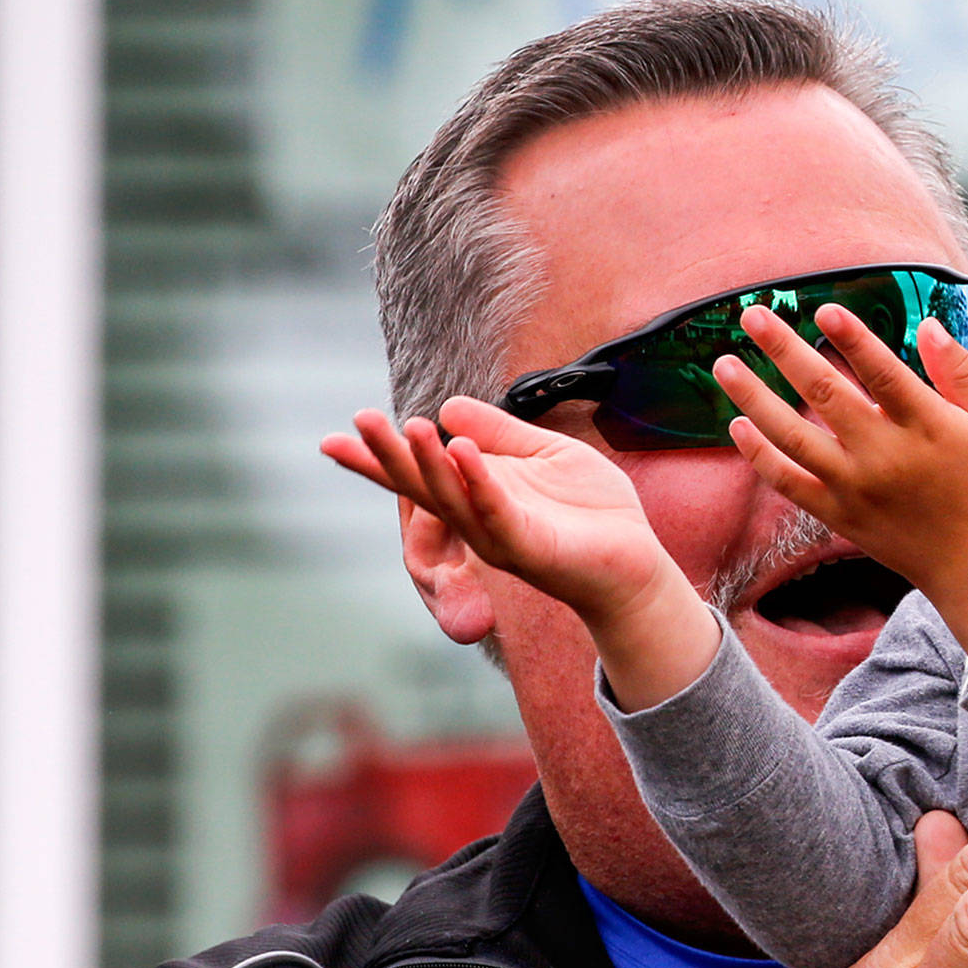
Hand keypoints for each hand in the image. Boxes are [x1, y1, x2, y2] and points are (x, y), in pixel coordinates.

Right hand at [321, 399, 717, 706]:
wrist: (635, 560)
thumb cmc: (592, 511)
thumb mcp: (545, 454)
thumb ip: (500, 433)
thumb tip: (449, 407)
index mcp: (477, 494)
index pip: (418, 474)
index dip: (377, 459)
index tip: (332, 439)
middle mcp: (478, 519)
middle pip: (423, 486)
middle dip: (389, 456)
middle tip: (359, 420)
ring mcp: (500, 536)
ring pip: (452, 498)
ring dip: (427, 463)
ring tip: (407, 426)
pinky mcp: (531, 547)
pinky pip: (496, 511)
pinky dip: (476, 481)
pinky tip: (459, 450)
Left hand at [717, 307, 967, 664]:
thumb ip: (962, 374)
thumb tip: (928, 327)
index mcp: (927, 427)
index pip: (883, 373)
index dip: (853, 339)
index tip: (824, 309)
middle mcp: (885, 456)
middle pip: (825, 394)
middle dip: (784, 350)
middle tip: (753, 316)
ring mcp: (856, 488)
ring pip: (793, 437)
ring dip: (755, 397)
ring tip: (726, 364)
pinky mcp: (838, 514)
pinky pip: (788, 483)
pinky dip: (759, 455)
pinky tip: (738, 424)